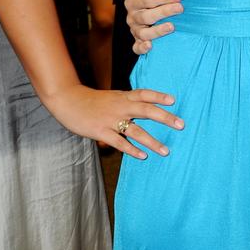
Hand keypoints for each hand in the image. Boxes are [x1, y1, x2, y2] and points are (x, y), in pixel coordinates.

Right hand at [45, 83, 183, 159]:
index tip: (174, 100)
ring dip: (152, 141)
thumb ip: (128, 102)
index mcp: (123, 97)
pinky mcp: (101, 131)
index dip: (159, 96)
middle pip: (146, 110)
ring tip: (165, 151)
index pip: (144, 94)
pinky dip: (131, 149)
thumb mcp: (113, 97)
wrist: (68, 101)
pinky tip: (142, 156)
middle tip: (181, 125)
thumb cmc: (93, 101)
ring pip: (135, 131)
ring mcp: (111, 120)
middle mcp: (120, 107)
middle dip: (165, 118)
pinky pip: (119, 142)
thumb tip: (147, 108)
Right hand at [126, 0, 182, 54]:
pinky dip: (142, 48)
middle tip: (180, 8)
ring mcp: (134, 30)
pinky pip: (136, 47)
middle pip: (146, 16)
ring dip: (158, 31)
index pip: (147, 0)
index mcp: (132, 1)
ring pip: (143, 33)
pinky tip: (150, 46)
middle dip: (165, 12)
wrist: (141, 5)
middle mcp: (132, 16)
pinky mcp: (137, 41)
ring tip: (172, 27)